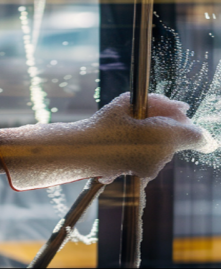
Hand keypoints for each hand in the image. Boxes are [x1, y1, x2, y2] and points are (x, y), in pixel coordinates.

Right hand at [90, 93, 215, 182]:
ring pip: (166, 148)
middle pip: (179, 138)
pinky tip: (125, 143)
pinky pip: (153, 158)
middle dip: (167, 125)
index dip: (188, 123)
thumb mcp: (128, 103)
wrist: (80, 151)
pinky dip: (144, 149)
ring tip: (128, 130)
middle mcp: (163, 156)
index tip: (178, 114)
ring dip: (155, 138)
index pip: (197, 135)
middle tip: (141, 116)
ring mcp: (154, 169)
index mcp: (163, 135)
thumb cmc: (102, 124)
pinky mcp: (144, 175)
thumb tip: (182, 108)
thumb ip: (160, 102)